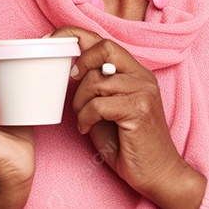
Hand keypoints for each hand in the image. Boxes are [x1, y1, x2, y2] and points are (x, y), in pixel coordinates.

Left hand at [50, 25, 205, 208]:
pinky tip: (87, 129)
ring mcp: (143, 91)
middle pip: (104, 48)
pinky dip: (86, 117)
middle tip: (71, 82)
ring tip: (83, 118)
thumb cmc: (128, 142)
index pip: (103, 40)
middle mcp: (142, 76)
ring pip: (95, 81)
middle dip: (80, 63)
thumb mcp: (108, 107)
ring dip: (79, 102)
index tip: (50, 40)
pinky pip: (99, 105)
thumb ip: (95, 86)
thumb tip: (67, 68)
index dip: (73, 35)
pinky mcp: (139, 110)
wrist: (158, 173)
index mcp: (134, 71)